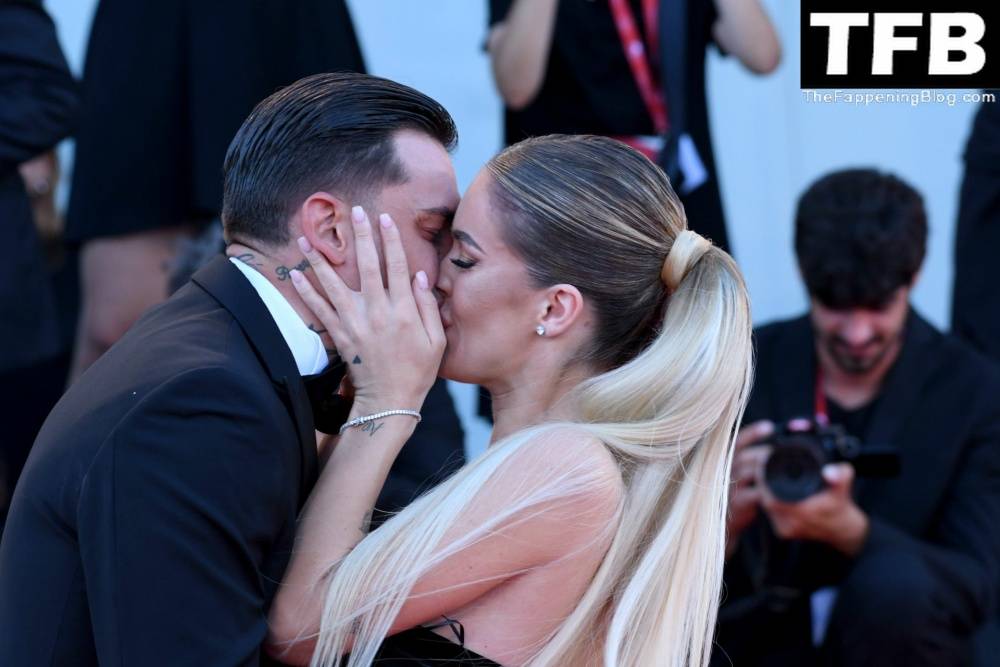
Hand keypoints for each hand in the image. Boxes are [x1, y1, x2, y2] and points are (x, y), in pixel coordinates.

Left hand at [290, 206, 444, 412]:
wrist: (389, 401)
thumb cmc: (417, 371)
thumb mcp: (436, 341)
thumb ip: (428, 307)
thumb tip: (419, 276)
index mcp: (404, 312)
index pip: (397, 267)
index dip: (391, 241)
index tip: (384, 218)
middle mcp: (378, 314)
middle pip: (368, 267)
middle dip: (361, 237)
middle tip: (354, 211)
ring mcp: (356, 324)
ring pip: (335, 285)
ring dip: (320, 259)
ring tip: (307, 237)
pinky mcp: (340, 335)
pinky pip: (320, 309)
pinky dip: (306, 291)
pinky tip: (295, 274)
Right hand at [726, 420, 773, 556]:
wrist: (722, 531)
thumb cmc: (735, 500)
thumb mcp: (739, 479)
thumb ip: (752, 464)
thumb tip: (774, 451)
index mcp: (724, 462)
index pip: (736, 442)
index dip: (752, 433)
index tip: (769, 426)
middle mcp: (722, 473)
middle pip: (745, 456)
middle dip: (766, 453)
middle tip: (785, 453)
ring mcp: (727, 489)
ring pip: (749, 472)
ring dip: (768, 470)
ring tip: (784, 470)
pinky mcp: (735, 505)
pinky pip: (754, 494)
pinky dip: (767, 490)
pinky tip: (777, 490)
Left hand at [759, 462, 869, 555]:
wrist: (842, 529)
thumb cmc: (840, 506)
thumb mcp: (843, 488)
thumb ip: (840, 476)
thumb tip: (830, 472)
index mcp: (803, 514)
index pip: (772, 496)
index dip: (765, 479)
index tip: (764, 462)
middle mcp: (791, 524)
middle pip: (765, 499)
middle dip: (763, 482)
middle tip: (763, 465)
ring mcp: (786, 530)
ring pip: (766, 506)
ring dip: (765, 491)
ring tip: (765, 474)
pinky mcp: (783, 532)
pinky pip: (770, 513)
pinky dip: (769, 499)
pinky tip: (771, 488)